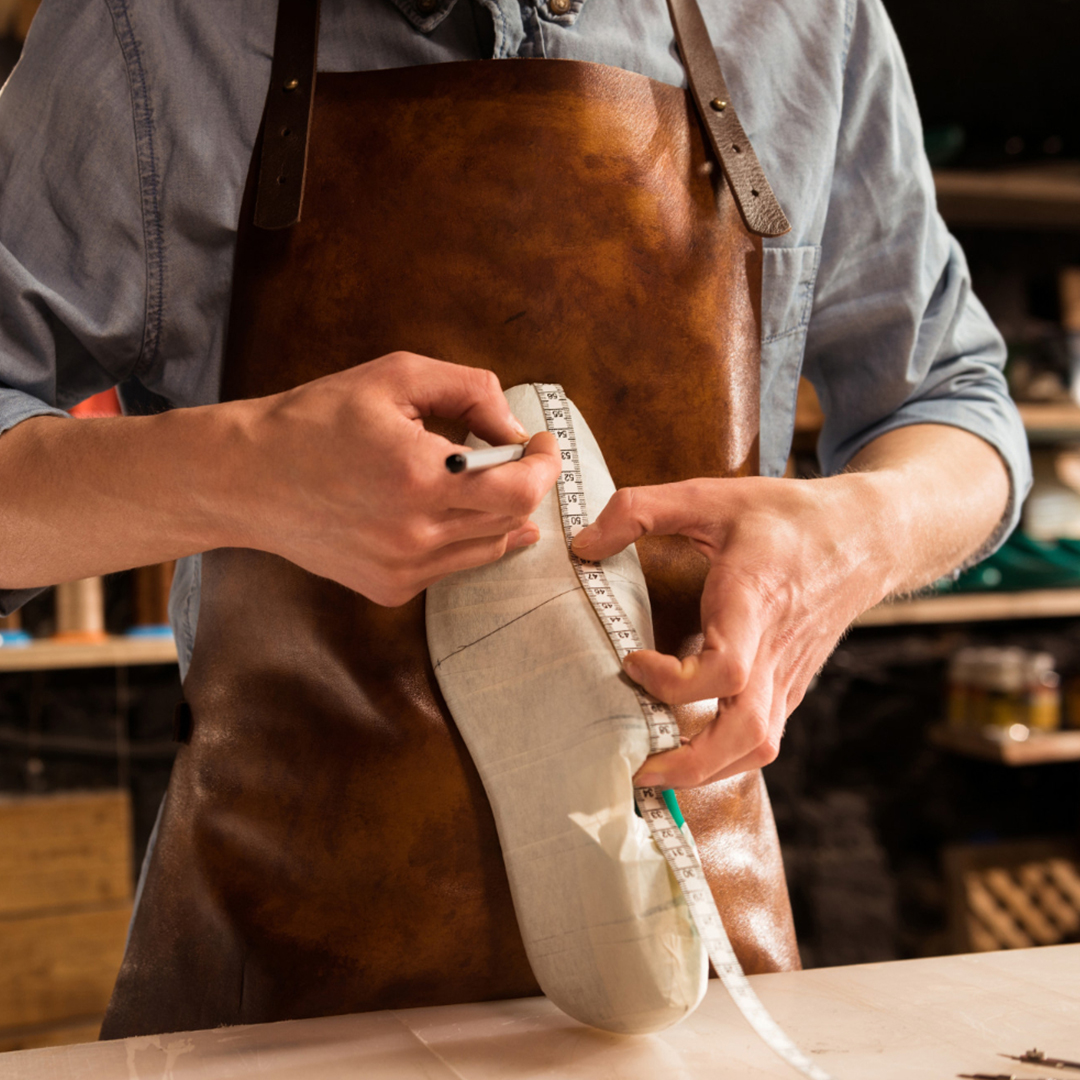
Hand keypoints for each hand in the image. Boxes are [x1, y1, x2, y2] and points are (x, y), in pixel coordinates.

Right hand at [236, 352, 560, 605]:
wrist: (246, 479)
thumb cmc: (317, 419)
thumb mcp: (395, 378)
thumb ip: (469, 392)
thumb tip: (515, 428)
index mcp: (419, 477)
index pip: (520, 489)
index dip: (544, 465)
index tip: (540, 443)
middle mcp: (415, 534)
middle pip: (513, 520)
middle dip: (525, 484)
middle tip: (513, 455)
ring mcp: (403, 569)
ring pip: (489, 548)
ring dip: (498, 513)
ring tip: (478, 481)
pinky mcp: (390, 588)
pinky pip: (453, 565)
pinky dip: (461, 536)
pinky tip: (439, 510)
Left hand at [572, 474, 895, 787]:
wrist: (867, 536)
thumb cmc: (786, 517)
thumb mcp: (709, 496)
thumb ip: (639, 510)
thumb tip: (581, 544)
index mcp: (755, 605)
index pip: (725, 670)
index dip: (672, 681)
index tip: (630, 659)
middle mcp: (776, 653)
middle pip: (748, 736)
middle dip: (690, 763)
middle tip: (635, 765)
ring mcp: (788, 677)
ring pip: (758, 748)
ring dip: (705, 770)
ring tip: (651, 768)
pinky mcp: (791, 686)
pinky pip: (761, 737)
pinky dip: (723, 755)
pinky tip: (682, 747)